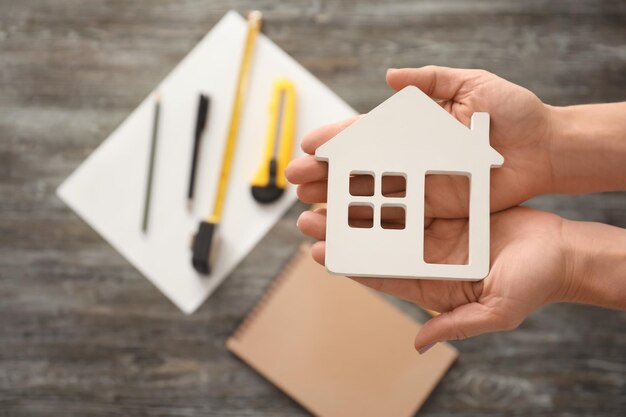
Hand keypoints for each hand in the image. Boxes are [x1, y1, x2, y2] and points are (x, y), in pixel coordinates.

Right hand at [286, 66, 554, 216]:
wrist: (545, 150)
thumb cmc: (513, 113)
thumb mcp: (472, 84)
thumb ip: (431, 80)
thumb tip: (390, 76)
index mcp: (414, 129)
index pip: (365, 134)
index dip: (335, 140)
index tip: (308, 146)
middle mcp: (411, 158)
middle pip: (358, 168)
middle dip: (324, 173)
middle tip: (294, 180)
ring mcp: (420, 185)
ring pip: (370, 194)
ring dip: (337, 200)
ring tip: (308, 205)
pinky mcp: (436, 209)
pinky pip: (397, 218)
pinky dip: (370, 223)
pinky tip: (345, 226)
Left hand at [296, 205, 571, 351]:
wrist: (563, 252)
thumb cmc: (534, 283)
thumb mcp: (496, 310)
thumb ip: (457, 325)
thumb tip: (420, 343)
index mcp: (430, 282)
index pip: (380, 272)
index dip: (348, 261)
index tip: (318, 250)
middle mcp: (426, 255)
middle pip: (375, 240)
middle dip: (340, 227)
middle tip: (308, 213)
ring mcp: (435, 229)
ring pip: (387, 214)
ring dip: (357, 202)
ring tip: (326, 189)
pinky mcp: (448, 206)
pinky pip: (413, 193)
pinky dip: (391, 184)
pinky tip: (369, 172)